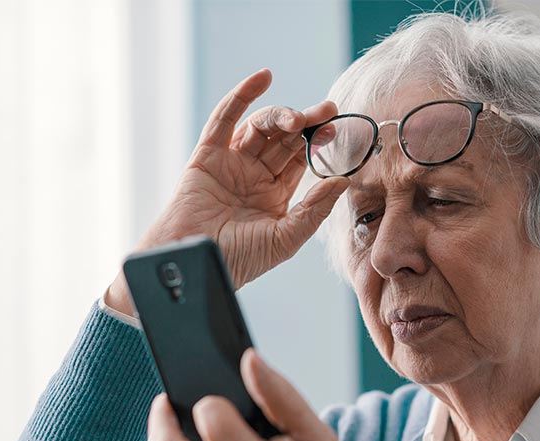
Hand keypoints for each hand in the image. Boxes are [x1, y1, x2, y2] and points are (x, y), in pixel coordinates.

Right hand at [107, 69, 349, 315]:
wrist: (197, 263)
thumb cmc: (238, 259)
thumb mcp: (286, 238)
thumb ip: (314, 209)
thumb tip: (342, 180)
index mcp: (274, 194)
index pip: (301, 159)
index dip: (318, 142)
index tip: (337, 130)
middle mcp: (253, 175)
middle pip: (284, 139)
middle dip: (307, 122)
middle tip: (329, 110)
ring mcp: (231, 163)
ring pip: (260, 127)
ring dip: (281, 116)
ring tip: (297, 118)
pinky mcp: (207, 155)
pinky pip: (224, 119)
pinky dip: (242, 96)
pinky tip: (262, 78)